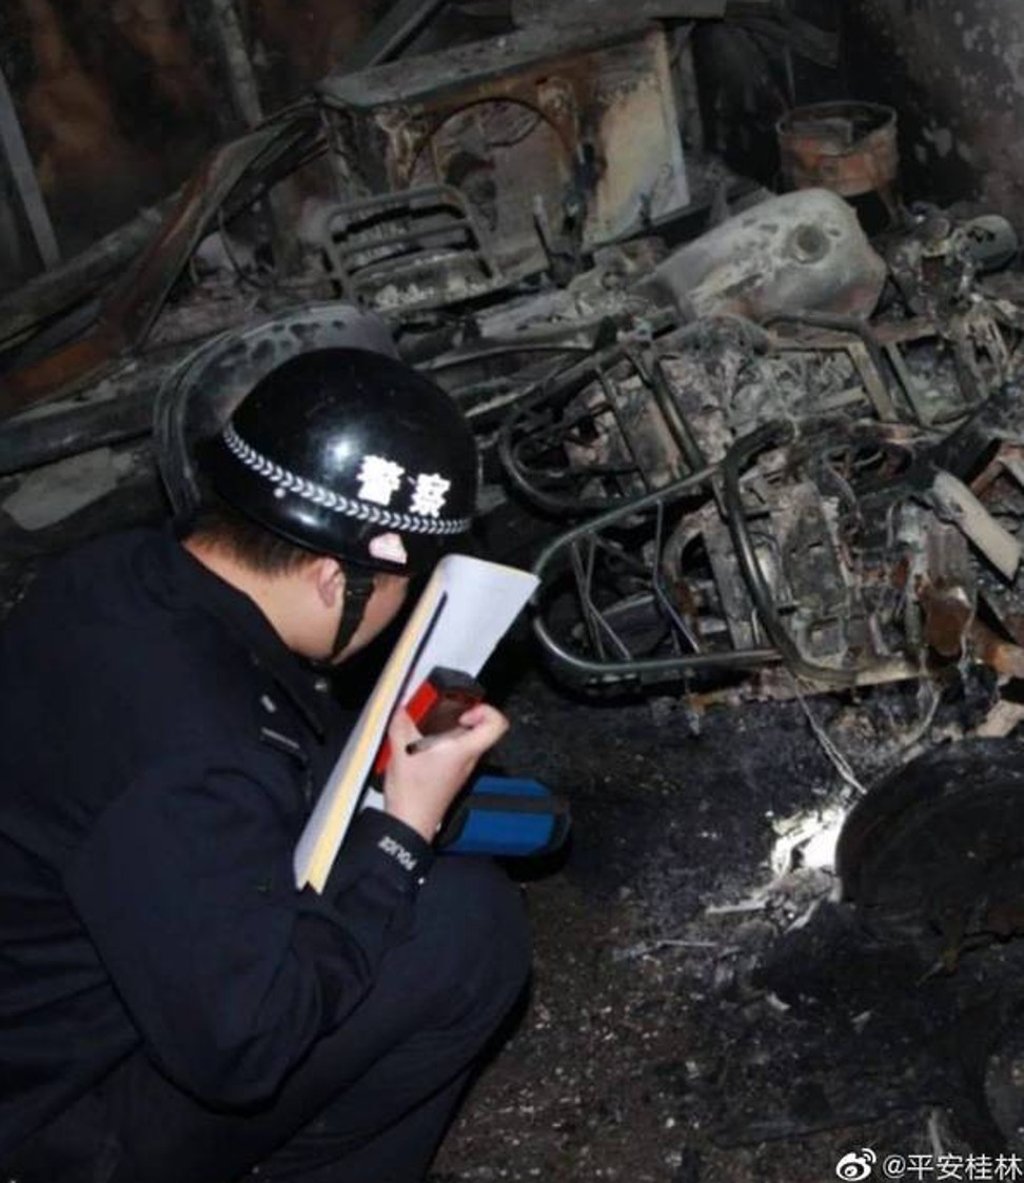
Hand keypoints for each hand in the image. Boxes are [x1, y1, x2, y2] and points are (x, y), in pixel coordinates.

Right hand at [383, 703, 508, 840]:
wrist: (410, 822)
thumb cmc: (414, 795)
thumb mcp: (401, 751)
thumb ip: (402, 723)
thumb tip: (402, 710)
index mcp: (464, 751)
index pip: (497, 725)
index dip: (486, 710)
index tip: (466, 711)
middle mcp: (467, 760)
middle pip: (479, 730)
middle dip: (460, 716)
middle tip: (443, 715)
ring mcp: (460, 769)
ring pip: (465, 741)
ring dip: (448, 730)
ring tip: (428, 730)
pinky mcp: (450, 775)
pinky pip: (453, 752)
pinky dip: (440, 743)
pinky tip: (420, 746)